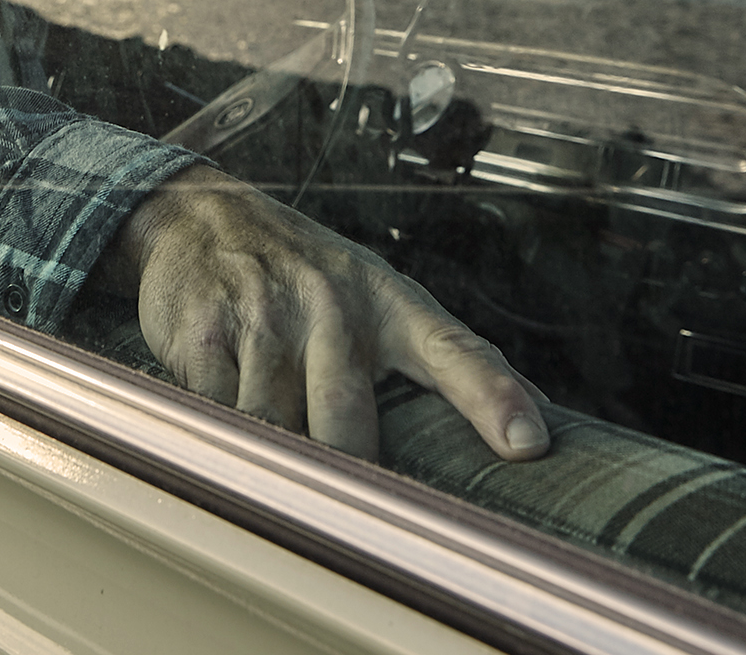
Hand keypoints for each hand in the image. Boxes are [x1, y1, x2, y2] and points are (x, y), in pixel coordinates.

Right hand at [94, 164, 551, 462]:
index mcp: (389, 304)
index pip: (454, 350)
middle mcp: (331, 308)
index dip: (492, 397)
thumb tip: (542, 425)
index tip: (527, 444)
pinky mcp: (204, 333)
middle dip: (350, 477)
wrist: (203, 216)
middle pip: (348, 421)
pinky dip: (223, 441)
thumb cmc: (312, 277)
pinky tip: (225, 439)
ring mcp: (264, 317)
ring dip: (277, 466)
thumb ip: (450, 358)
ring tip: (279, 484)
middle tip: (363, 529)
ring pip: (274, 428)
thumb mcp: (382, 298)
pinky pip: (215, 415)